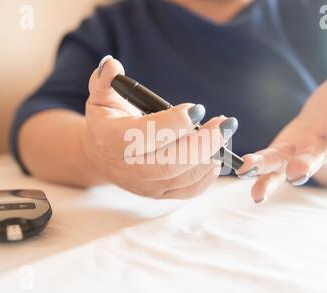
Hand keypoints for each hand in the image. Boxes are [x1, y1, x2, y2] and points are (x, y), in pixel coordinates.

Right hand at [81, 56, 237, 198]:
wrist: (103, 155)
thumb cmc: (108, 122)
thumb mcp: (101, 98)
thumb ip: (104, 81)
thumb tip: (110, 64)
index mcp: (112, 142)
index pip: (144, 136)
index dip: (174, 124)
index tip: (197, 108)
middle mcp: (128, 169)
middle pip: (170, 163)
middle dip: (203, 143)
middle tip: (225, 123)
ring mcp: (146, 186)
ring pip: (184, 177)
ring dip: (211, 154)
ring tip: (224, 131)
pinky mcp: (161, 194)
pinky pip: (190, 190)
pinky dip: (209, 174)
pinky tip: (216, 153)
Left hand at [237, 44, 326, 201]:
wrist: (322, 122)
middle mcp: (319, 146)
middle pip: (313, 156)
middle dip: (305, 165)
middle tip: (298, 174)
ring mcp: (297, 155)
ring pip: (283, 167)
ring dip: (269, 176)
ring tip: (257, 192)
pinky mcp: (278, 157)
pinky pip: (267, 168)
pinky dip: (256, 175)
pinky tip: (242, 178)